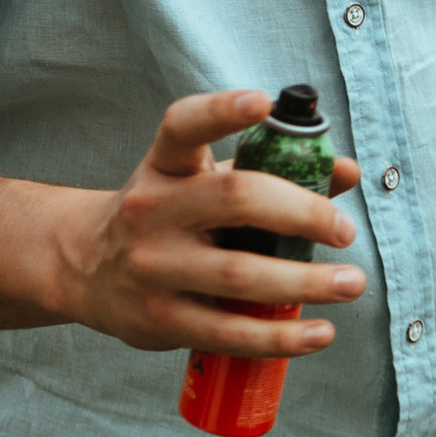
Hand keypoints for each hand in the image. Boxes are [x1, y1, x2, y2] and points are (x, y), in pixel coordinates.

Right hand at [49, 89, 365, 356]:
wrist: (83, 268)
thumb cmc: (167, 216)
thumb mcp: (202, 180)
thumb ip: (272, 171)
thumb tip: (346, 172)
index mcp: (165, 165)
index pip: (183, 125)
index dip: (223, 110)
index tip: (263, 101)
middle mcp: (152, 209)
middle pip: (235, 198)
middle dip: (302, 213)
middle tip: (344, 231)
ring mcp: (152, 267)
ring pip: (241, 274)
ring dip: (307, 282)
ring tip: (352, 283)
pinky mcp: (159, 319)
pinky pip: (229, 331)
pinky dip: (281, 335)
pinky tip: (320, 333)